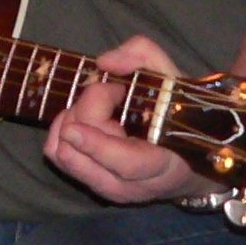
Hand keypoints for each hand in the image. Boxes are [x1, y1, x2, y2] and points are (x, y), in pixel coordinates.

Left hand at [43, 35, 212, 205]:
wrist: (187, 158)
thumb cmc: (180, 114)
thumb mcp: (173, 76)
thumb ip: (144, 56)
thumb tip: (104, 63)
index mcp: (163, 163)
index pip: (125, 164)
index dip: (97, 146)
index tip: (74, 128)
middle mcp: (133, 185)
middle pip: (86, 154)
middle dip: (88, 110)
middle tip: (115, 91)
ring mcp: (110, 189)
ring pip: (66, 157)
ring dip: (72, 120)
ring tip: (98, 105)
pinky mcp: (91, 183)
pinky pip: (58, 157)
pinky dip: (60, 131)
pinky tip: (80, 116)